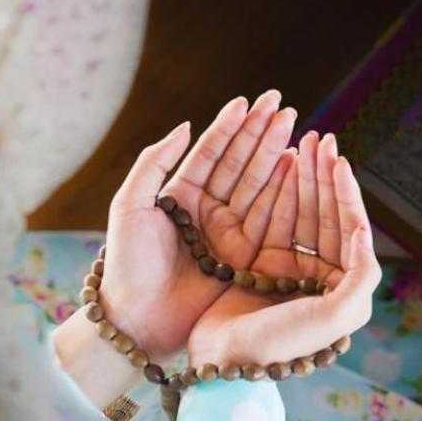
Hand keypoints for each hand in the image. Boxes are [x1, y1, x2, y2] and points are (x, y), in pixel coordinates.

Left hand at [99, 90, 297, 359]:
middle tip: (281, 104)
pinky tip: (294, 164)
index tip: (247, 101)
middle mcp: (207, 210)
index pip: (209, 152)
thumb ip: (154, 162)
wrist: (138, 319)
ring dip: (275, 154)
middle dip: (259, 133)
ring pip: (257, 184)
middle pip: (239, 163)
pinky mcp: (245, 255)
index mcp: (179, 195)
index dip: (229, 126)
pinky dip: (283, 190)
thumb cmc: (127, 262)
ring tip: (292, 125)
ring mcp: (228, 232)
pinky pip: (268, 216)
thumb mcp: (129, 205)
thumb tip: (184, 125)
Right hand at [188, 132, 381, 366]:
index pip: (350, 228)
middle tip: (320, 139)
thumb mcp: (334, 316)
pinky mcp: (261, 263)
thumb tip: (363, 232)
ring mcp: (290, 267)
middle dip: (324, 176)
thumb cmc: (280, 342)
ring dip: (304, 177)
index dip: (345, 193)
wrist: (224, 359)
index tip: (338, 161)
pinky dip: (278, 192)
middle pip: (327, 214)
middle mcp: (321, 276)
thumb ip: (361, 276)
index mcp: (344, 288)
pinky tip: (281, 166)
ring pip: (302, 211)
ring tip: (303, 142)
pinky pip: (274, 219)